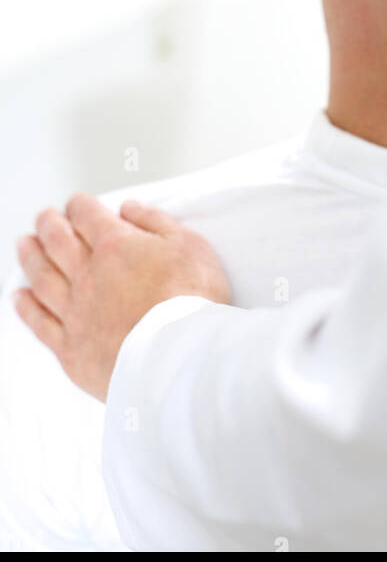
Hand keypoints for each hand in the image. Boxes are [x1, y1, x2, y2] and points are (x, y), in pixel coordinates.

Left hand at [14, 194, 230, 401]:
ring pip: (42, 278)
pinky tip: (20, 298)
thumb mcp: (189, 245)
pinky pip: (40, 323)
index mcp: (116, 246)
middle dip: (49, 224)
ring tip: (24, 244)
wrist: (179, 358)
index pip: (88, 216)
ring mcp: (75, 312)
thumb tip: (130, 208)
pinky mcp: (71, 348)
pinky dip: (26, 308)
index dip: (79, 205)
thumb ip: (156, 222)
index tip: (76, 202)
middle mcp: (88, 275)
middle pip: (58, 242)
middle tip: (44, 216)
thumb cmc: (192, 301)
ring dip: (30, 257)